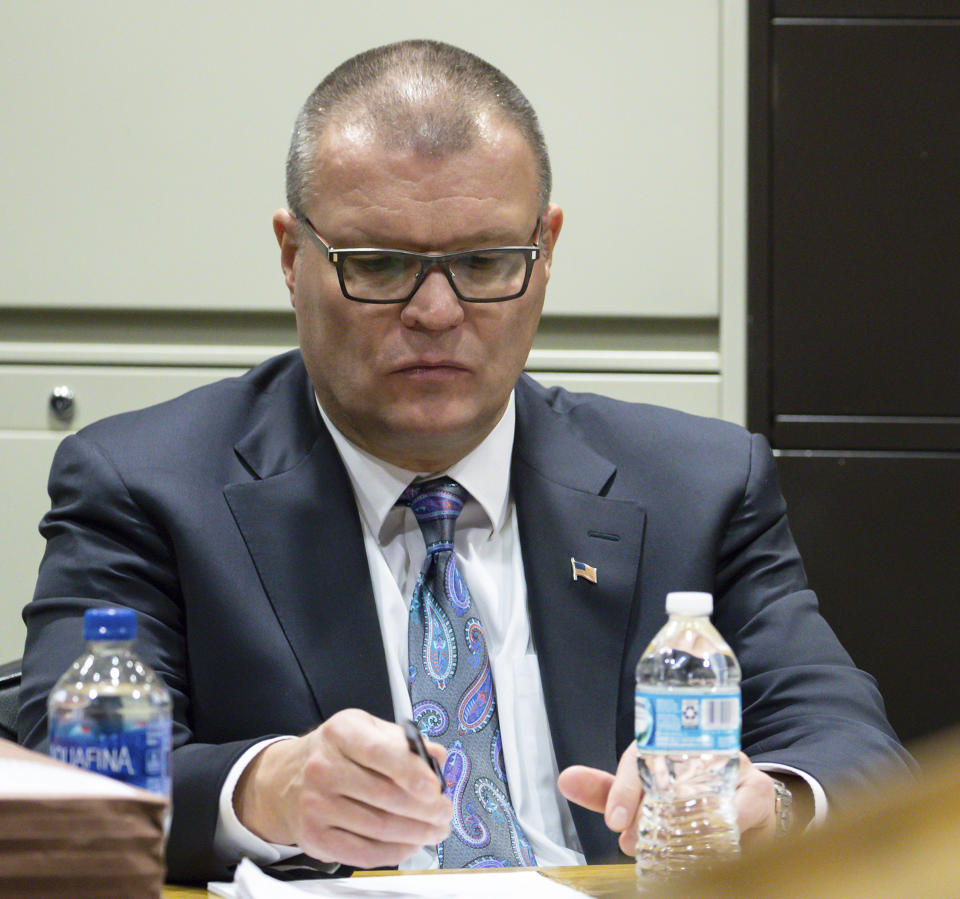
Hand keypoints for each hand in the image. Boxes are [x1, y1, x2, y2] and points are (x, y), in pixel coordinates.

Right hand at [234, 709, 450, 867]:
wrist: (287, 779)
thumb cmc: (339, 752)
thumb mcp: (368, 731)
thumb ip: (405, 742)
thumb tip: (438, 758)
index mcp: (341, 732)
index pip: (380, 752)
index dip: (412, 772)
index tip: (436, 787)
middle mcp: (323, 767)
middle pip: (384, 796)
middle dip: (425, 810)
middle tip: (446, 813)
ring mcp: (315, 805)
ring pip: (378, 828)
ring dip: (416, 834)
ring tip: (435, 830)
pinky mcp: (314, 837)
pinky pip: (363, 853)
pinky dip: (394, 853)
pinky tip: (410, 845)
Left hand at [558, 747, 783, 854]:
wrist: (744, 800)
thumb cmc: (686, 792)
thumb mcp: (644, 793)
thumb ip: (609, 793)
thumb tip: (566, 780)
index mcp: (665, 742)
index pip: (639, 757)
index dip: (623, 790)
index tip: (613, 821)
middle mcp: (695, 745)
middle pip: (670, 774)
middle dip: (648, 811)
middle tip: (631, 840)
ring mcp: (729, 764)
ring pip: (705, 792)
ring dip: (682, 825)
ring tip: (663, 851)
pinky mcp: (757, 789)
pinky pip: (744, 808)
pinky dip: (726, 830)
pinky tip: (709, 848)